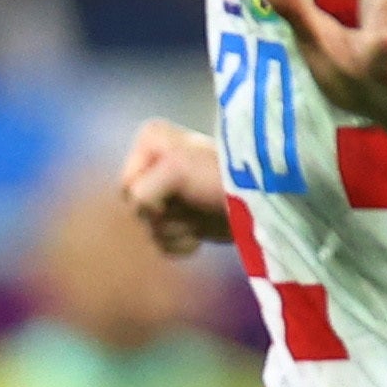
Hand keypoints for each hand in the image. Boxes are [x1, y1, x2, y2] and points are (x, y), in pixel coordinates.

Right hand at [118, 115, 229, 253]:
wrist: (259, 202)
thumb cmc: (219, 177)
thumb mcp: (174, 169)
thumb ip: (142, 191)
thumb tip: (141, 219)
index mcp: (149, 141)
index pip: (127, 186)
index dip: (150, 196)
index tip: (179, 189)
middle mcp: (154, 163)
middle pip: (135, 209)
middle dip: (162, 215)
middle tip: (191, 205)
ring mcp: (167, 194)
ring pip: (148, 229)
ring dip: (174, 230)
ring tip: (199, 220)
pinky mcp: (180, 220)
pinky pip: (160, 245)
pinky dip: (179, 245)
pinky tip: (199, 236)